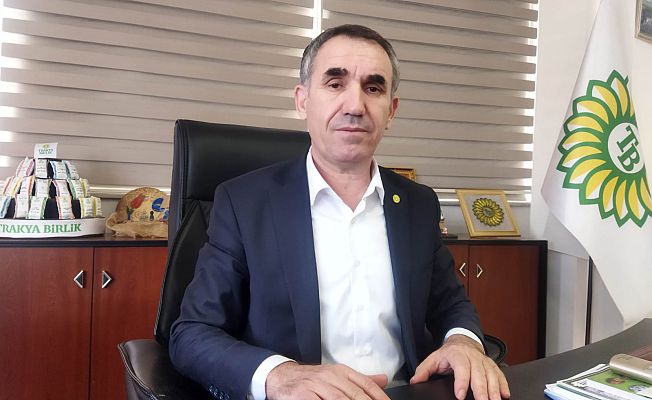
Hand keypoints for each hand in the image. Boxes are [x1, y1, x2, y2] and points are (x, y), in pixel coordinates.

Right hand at [266, 361, 389, 399]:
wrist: (281, 377)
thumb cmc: (311, 380)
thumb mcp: (336, 376)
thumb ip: (359, 380)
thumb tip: (384, 380)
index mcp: (341, 371)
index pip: (365, 385)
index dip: (379, 397)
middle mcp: (330, 376)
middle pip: (355, 395)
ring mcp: (316, 385)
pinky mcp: (302, 394)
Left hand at [410, 335, 509, 399]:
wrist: (463, 341)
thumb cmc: (448, 353)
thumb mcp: (434, 358)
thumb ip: (424, 370)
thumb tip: (415, 381)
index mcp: (457, 355)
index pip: (461, 368)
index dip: (461, 382)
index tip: (461, 395)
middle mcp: (473, 357)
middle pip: (478, 374)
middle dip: (481, 390)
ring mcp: (484, 361)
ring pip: (491, 374)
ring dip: (494, 389)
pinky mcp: (492, 365)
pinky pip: (499, 374)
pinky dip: (503, 385)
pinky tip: (504, 395)